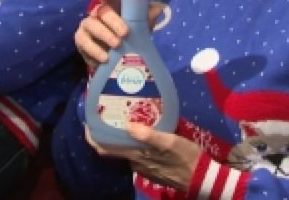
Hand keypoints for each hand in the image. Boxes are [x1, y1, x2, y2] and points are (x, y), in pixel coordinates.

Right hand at [75, 0, 164, 69]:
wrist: (113, 61)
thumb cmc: (127, 39)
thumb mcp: (139, 29)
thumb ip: (147, 19)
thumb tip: (159, 9)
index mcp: (112, 6)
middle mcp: (97, 12)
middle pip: (102, 10)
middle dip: (114, 21)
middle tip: (125, 33)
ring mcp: (87, 25)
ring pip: (92, 25)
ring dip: (105, 35)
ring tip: (117, 46)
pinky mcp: (81, 40)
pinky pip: (85, 42)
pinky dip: (95, 50)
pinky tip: (105, 58)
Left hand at [85, 123, 201, 191]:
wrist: (201, 178)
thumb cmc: (185, 157)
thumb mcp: (170, 142)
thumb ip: (149, 135)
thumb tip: (127, 126)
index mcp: (135, 155)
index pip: (105, 149)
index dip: (92, 137)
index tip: (87, 121)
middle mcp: (135, 161)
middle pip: (113, 147)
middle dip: (107, 131)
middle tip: (108, 110)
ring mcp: (143, 165)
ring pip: (126, 148)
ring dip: (122, 134)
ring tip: (125, 113)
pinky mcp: (152, 166)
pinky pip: (136, 151)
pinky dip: (134, 140)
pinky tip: (141, 127)